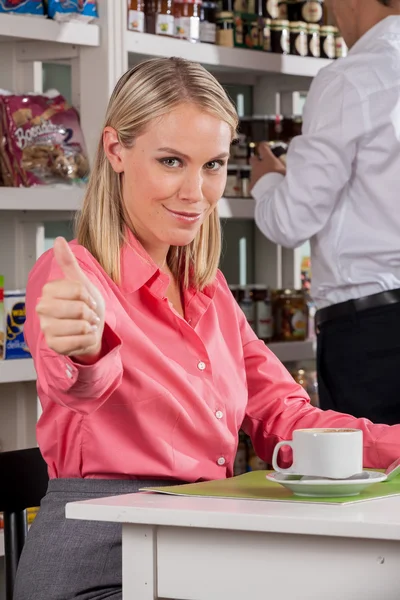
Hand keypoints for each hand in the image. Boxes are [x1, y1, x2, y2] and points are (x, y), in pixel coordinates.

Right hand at [36, 237, 104, 358]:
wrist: (90, 329)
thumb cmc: (86, 305)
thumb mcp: (81, 282)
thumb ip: (68, 263)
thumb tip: (58, 240)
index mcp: (48, 291)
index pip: (78, 290)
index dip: (88, 295)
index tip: (87, 299)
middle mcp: (43, 308)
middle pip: (78, 308)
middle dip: (90, 312)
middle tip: (88, 314)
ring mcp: (47, 327)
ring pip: (80, 325)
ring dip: (90, 326)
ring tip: (86, 325)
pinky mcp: (54, 345)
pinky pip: (80, 340)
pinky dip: (88, 339)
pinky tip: (83, 337)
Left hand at [250, 142, 285, 190]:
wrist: (274, 196)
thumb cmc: (283, 182)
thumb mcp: (287, 170)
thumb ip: (284, 165)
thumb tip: (287, 162)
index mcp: (268, 160)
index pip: (263, 147)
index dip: (264, 146)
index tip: (266, 146)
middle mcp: (258, 167)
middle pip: (253, 159)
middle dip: (257, 160)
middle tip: (263, 163)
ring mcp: (253, 176)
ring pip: (253, 172)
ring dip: (259, 174)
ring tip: (267, 180)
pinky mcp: (251, 186)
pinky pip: (253, 183)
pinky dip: (257, 185)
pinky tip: (263, 188)